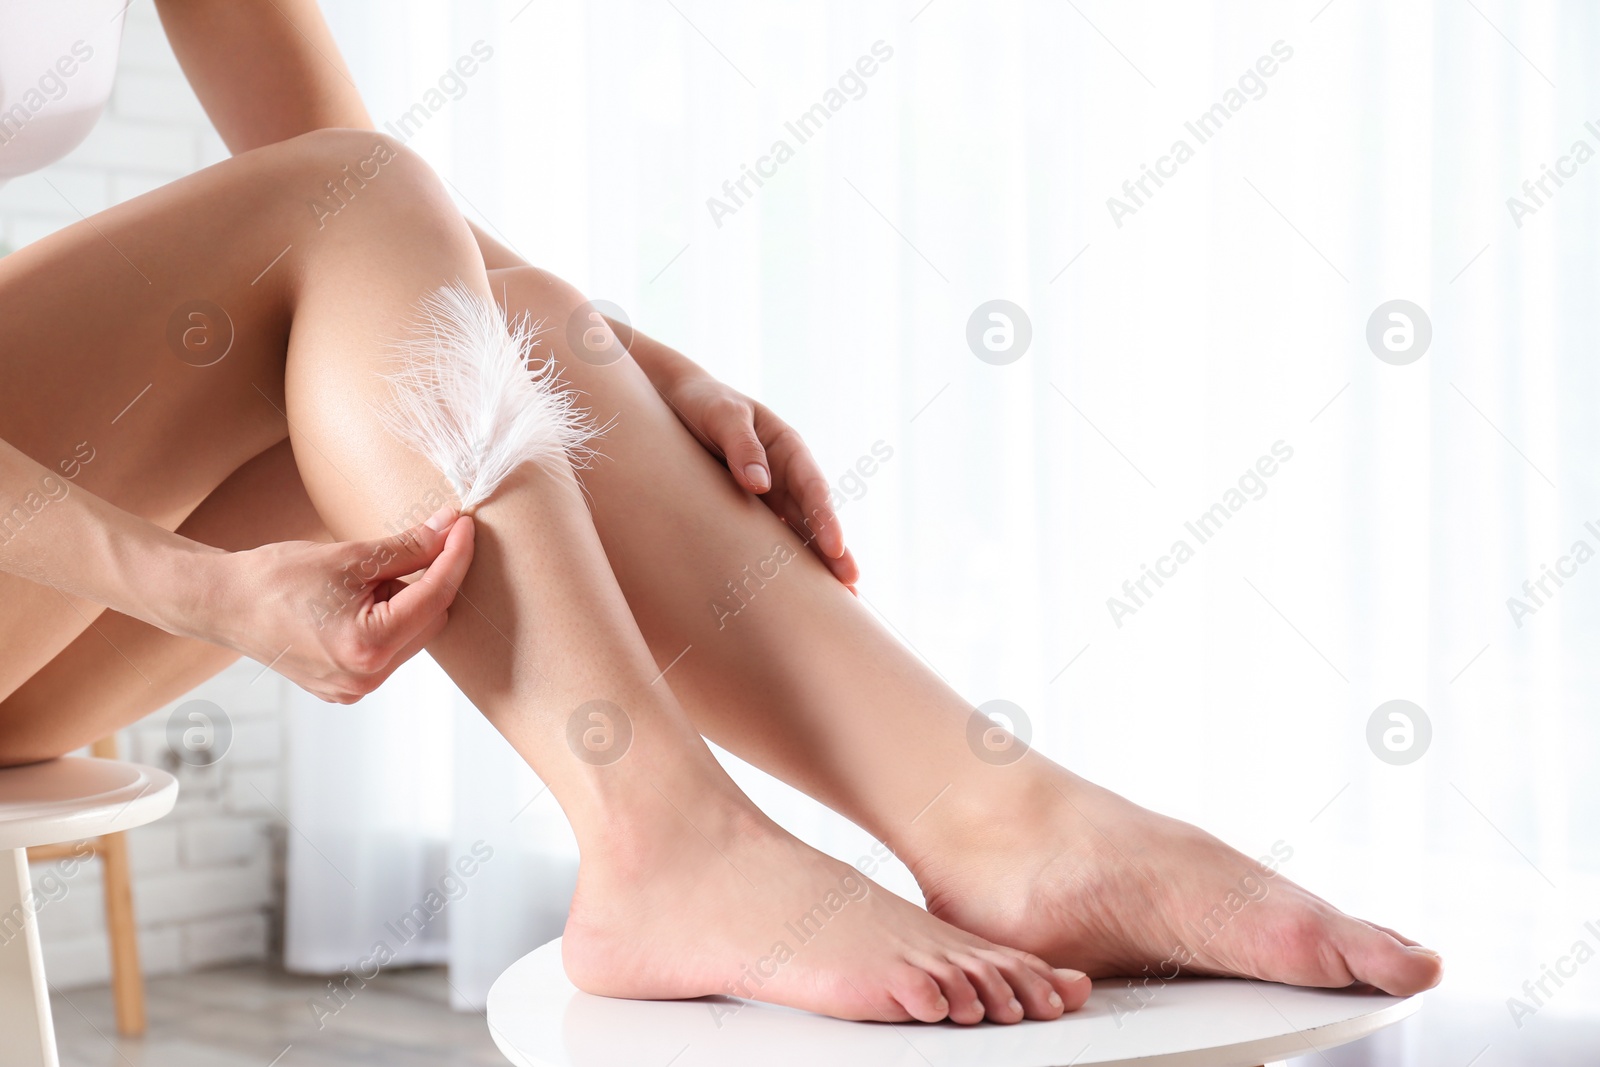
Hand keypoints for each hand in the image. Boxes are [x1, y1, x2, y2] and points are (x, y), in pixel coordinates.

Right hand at [209, 507, 474, 701]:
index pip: (436, 595)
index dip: (454, 555)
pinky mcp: (345, 689)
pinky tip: (355, 604)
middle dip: (428, 581)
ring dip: (406, 603)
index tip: (463, 525)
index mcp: (367, 647)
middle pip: (432, 620)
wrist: (224, 604)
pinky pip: (389, 651)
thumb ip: (409, 547)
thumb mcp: (350, 555)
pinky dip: (387, 622)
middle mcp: (365, 678)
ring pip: (413, 636)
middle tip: (400, 551)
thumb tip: (450, 527)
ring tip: (363, 582)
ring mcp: (355, 689)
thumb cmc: (277, 577)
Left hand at [664, 373, 858, 586]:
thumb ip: (740, 445)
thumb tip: (761, 485)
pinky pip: (766, 539)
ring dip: (813, 565)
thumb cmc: (701, 403)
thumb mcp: (720, 414)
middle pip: (813, 518)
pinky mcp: (746, 512)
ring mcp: (767, 497)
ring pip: (795, 534)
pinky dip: (780, 564)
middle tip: (850, 585)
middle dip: (833, 551)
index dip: (825, 518)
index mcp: (786, 448)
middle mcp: (784, 475)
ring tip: (834, 601)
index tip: (834, 547)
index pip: (812, 487)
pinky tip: (789, 592)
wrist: (673, 401)